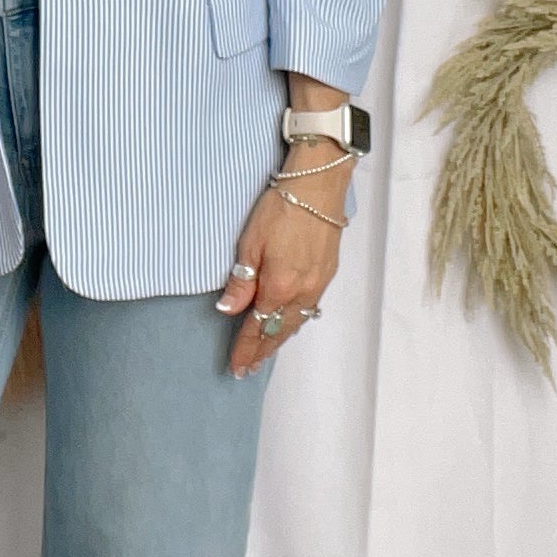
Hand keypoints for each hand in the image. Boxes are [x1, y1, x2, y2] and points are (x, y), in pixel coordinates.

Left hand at [214, 168, 346, 376]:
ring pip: (296, 322)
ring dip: (279, 340)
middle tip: (248, 370)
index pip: (257, 326)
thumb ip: (241, 281)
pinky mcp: (327, 273)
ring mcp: (318, 284)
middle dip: (262, 351)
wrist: (319, 187)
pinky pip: (309, 309)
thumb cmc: (282, 208)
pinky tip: (289, 325)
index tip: (236, 367)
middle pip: (278, 331)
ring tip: (266, 354)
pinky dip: (295, 323)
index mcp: (279, 287)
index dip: (245, 348)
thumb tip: (229, 310)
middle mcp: (301, 292)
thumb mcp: (251, 243)